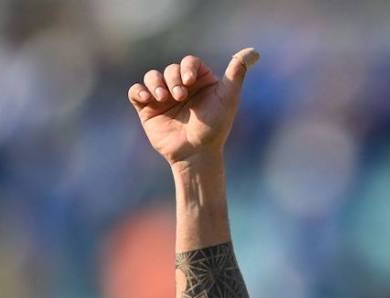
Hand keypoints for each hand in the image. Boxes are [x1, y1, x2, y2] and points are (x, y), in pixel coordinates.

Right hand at [128, 49, 259, 164]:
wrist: (196, 154)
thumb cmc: (215, 127)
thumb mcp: (229, 98)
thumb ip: (237, 73)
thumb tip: (253, 52)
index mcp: (199, 81)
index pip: (189, 62)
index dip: (187, 68)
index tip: (189, 82)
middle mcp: (181, 86)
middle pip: (170, 69)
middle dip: (173, 79)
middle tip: (180, 96)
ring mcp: (163, 97)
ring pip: (152, 77)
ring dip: (155, 83)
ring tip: (162, 98)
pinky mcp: (148, 108)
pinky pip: (136, 92)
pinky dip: (138, 91)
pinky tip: (147, 98)